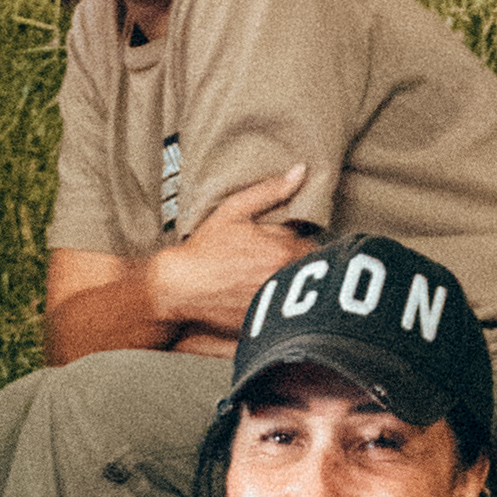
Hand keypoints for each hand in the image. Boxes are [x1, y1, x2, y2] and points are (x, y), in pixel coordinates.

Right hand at [163, 168, 317, 338]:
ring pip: (300, 296)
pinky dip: (281, 311)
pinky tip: (266, 304)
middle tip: (279, 267)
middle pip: (313, 275)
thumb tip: (300, 172)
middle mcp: (282, 280)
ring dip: (293, 290)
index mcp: (283, 251)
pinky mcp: (263, 325)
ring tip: (270, 285)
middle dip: (302, 269)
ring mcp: (274, 306)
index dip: (303, 247)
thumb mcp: (234, 211)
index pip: (316, 249)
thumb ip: (270, 191)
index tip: (290, 248)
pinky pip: (286, 317)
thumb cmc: (204, 250)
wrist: (179, 287)